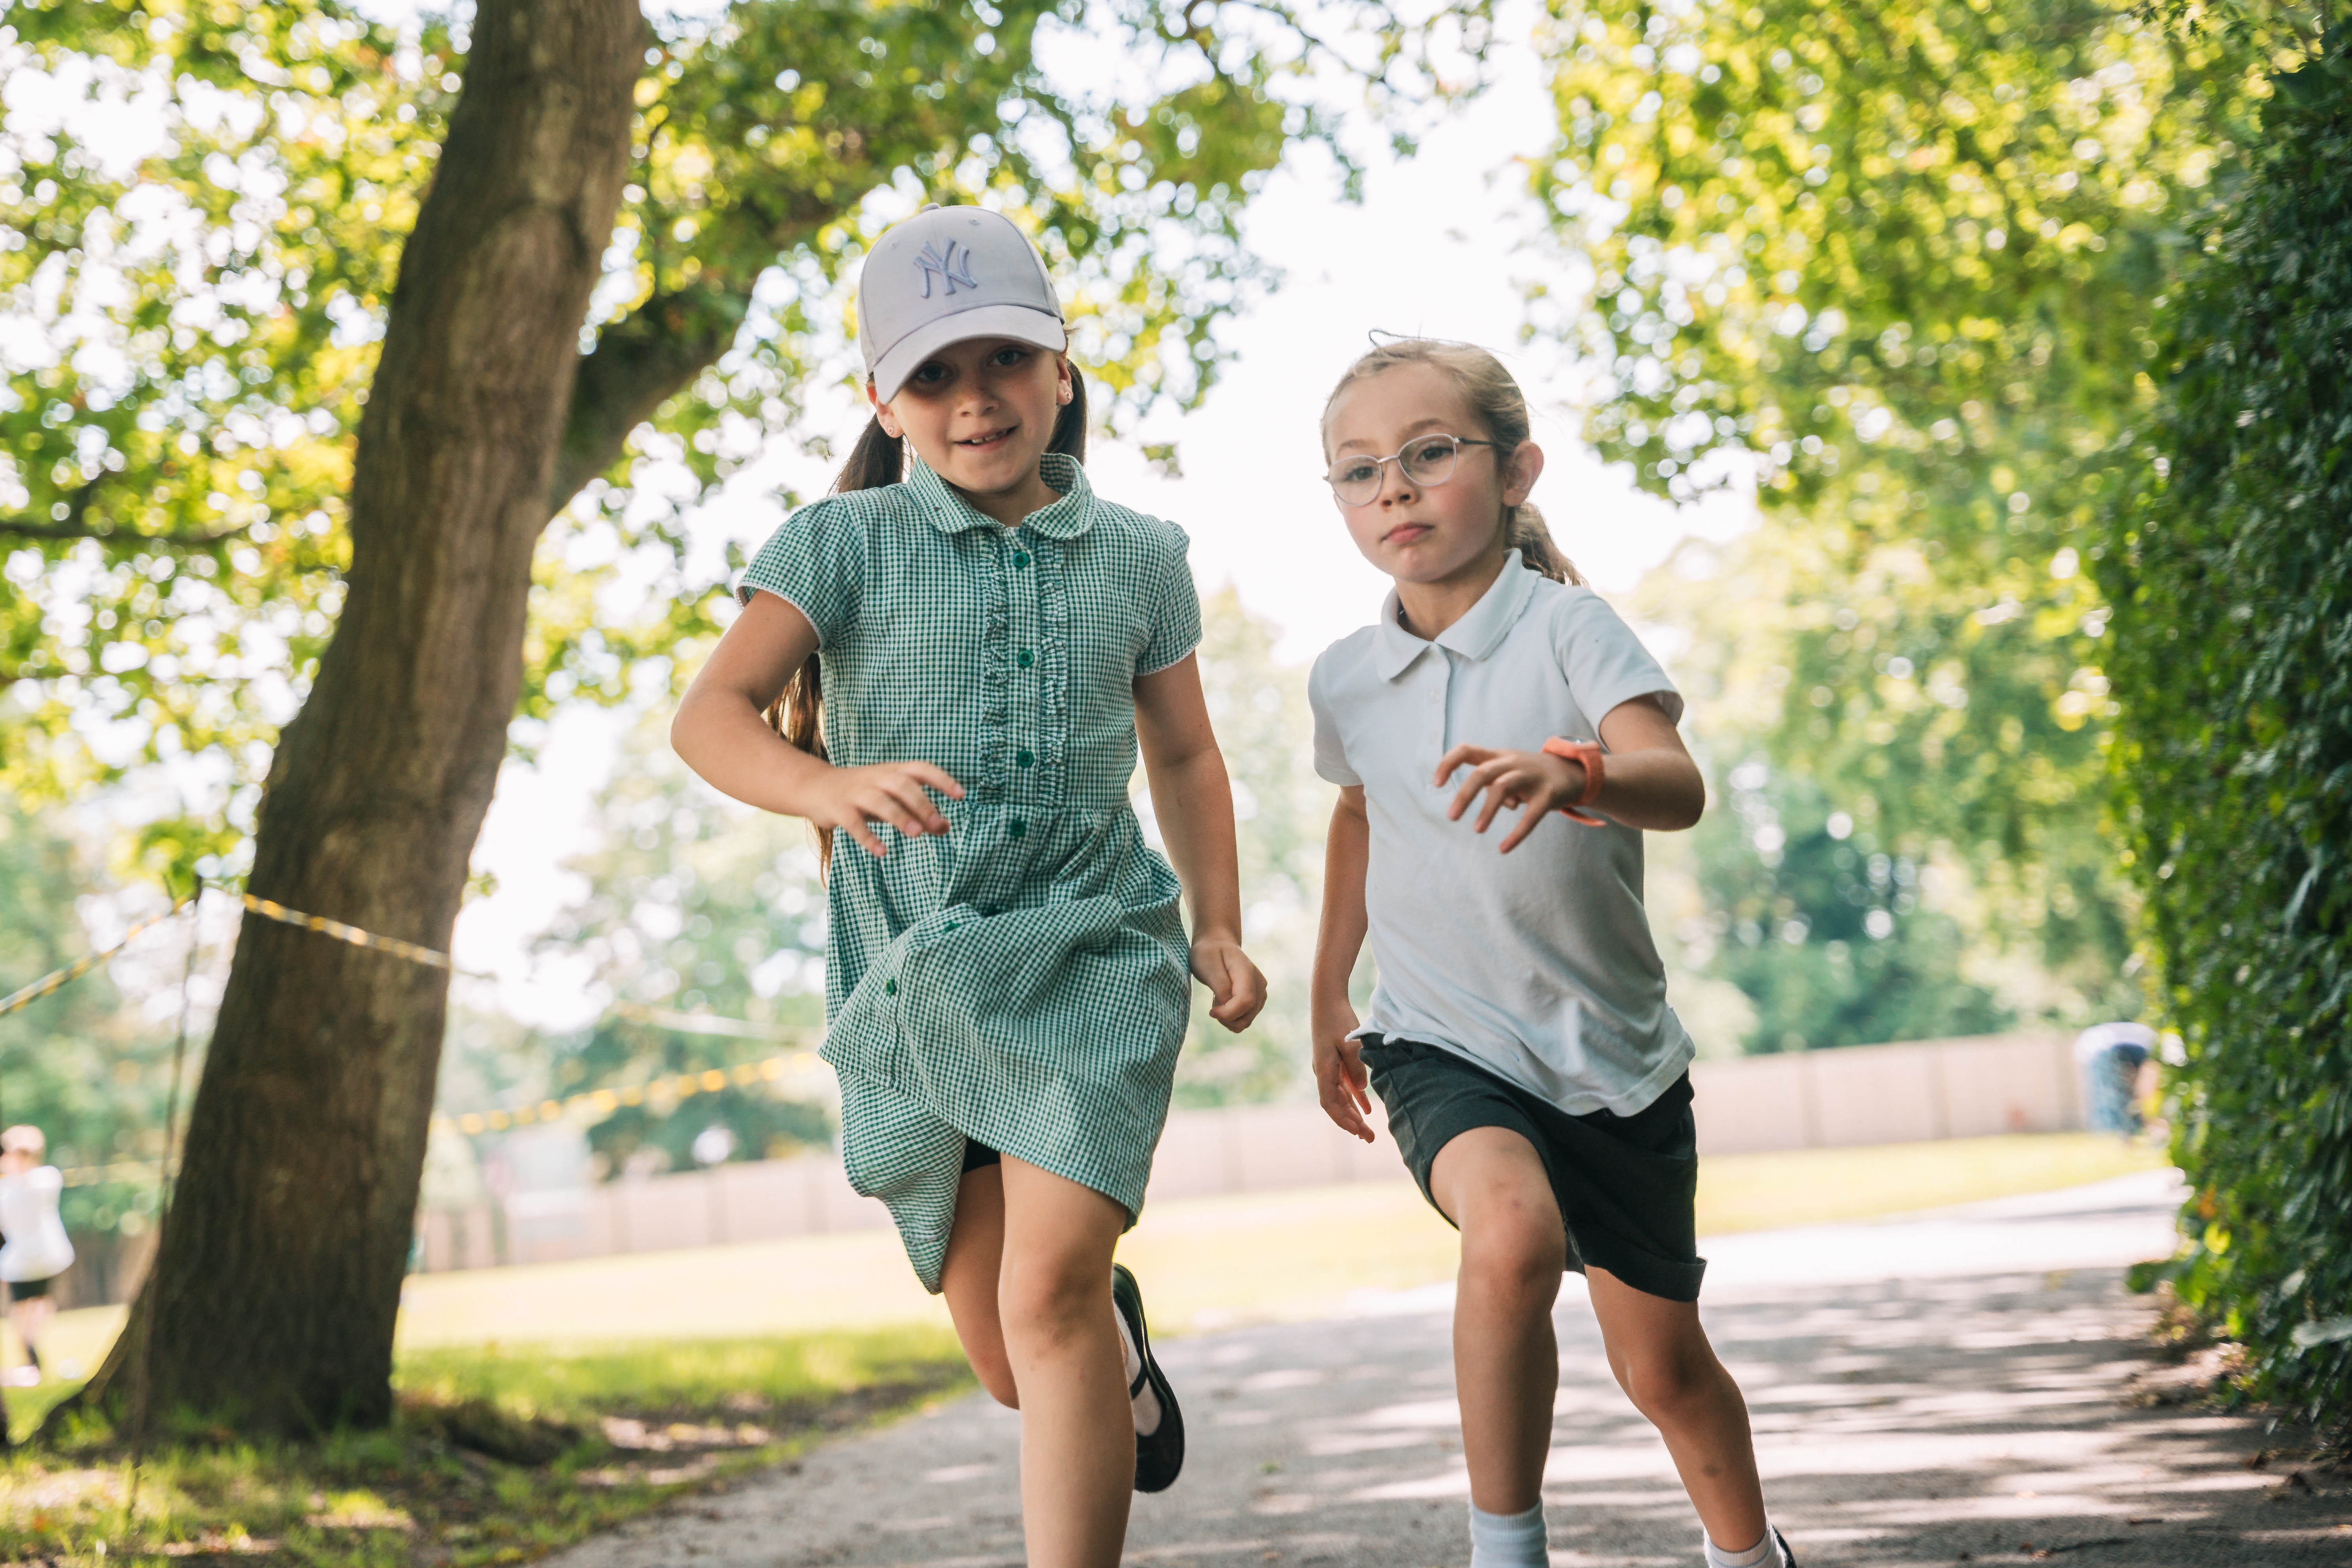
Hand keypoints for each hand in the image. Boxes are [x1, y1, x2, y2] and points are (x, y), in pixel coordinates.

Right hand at [806, 761, 963, 858]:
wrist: (815, 786)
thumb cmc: (863, 793)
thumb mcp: (891, 798)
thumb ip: (918, 812)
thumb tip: (946, 827)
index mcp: (892, 771)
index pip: (921, 769)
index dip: (942, 780)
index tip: (961, 795)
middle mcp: (876, 778)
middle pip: (903, 785)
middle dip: (923, 804)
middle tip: (939, 825)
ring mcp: (856, 793)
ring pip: (880, 802)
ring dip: (900, 817)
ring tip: (916, 835)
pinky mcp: (839, 810)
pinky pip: (854, 823)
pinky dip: (868, 837)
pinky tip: (882, 852)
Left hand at [1191, 934, 1267, 1031]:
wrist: (1217, 944)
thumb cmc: (1209, 953)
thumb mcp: (1207, 965)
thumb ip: (1220, 985)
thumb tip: (1227, 1004)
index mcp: (1247, 972)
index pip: (1245, 1001)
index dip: (1228, 1013)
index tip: (1211, 1011)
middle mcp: (1259, 984)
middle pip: (1247, 1015)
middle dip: (1226, 1018)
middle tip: (1213, 1004)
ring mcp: (1260, 993)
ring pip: (1247, 1021)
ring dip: (1228, 1018)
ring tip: (1218, 1001)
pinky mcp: (1257, 1000)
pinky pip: (1245, 1018)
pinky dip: (1232, 1018)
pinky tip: (1224, 1004)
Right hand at [1312, 999, 1374, 1142]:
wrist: (1328, 1000)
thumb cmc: (1338, 1019)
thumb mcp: (1350, 1043)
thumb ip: (1356, 1066)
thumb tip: (1362, 1089)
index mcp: (1323, 1070)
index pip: (1330, 1103)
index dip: (1342, 1119)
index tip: (1356, 1131)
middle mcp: (1324, 1073)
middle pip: (1336, 1105)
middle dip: (1351, 1123)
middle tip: (1369, 1138)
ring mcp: (1329, 1068)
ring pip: (1341, 1098)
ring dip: (1353, 1114)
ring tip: (1368, 1131)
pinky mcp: (1336, 1062)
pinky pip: (1346, 1086)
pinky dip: (1355, 1099)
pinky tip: (1367, 1109)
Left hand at [1435, 743, 1586, 853]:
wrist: (1573, 771)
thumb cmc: (1529, 775)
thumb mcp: (1508, 774)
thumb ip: (1491, 786)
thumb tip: (1486, 809)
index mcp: (1498, 757)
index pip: (1466, 750)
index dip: (1448, 763)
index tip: (1436, 783)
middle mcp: (1512, 763)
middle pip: (1483, 772)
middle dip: (1465, 794)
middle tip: (1451, 816)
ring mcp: (1531, 777)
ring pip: (1504, 787)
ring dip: (1488, 809)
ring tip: (1477, 830)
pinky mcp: (1549, 795)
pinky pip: (1531, 815)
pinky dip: (1517, 833)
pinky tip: (1504, 848)